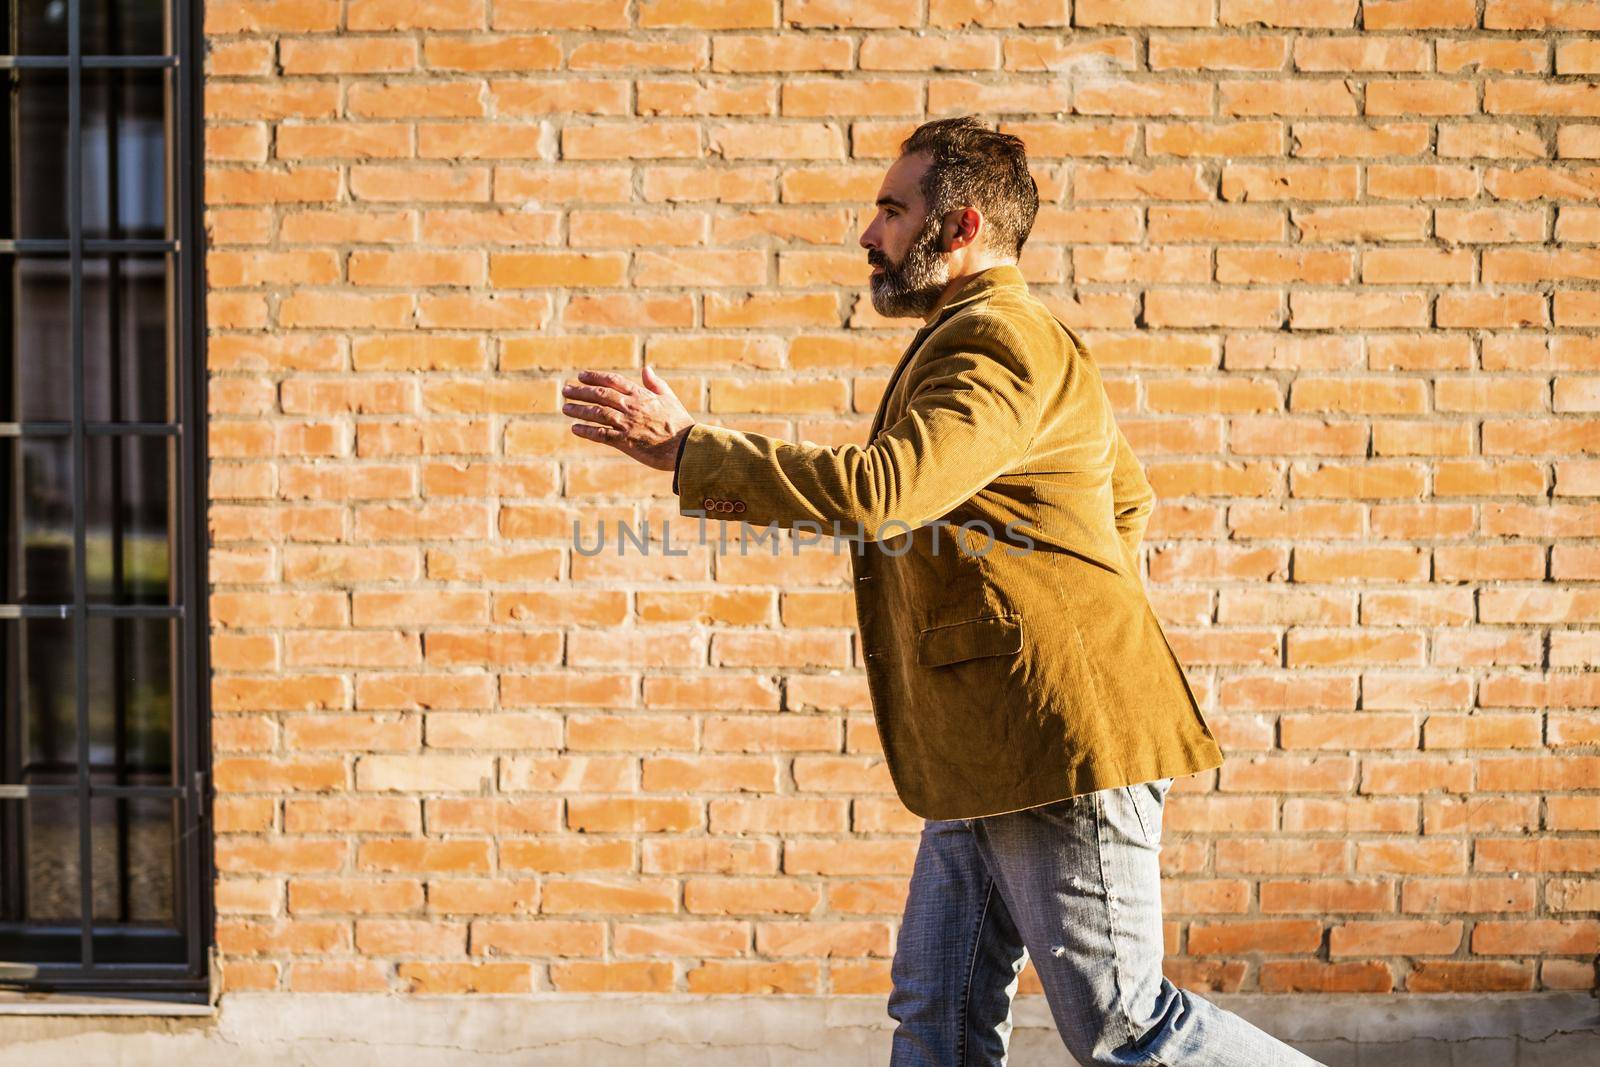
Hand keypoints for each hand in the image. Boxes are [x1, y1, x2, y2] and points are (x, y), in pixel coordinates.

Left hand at [561, 365, 695, 472]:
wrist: (686, 447)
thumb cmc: (680, 423)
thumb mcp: (670, 398)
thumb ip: (655, 383)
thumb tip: (646, 369)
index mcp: (642, 395)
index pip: (614, 381)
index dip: (595, 377)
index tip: (581, 375)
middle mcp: (632, 407)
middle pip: (601, 395)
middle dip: (581, 392)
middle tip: (565, 390)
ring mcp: (627, 424)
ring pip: (598, 413)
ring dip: (579, 410)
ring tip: (565, 408)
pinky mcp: (626, 442)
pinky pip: (601, 435)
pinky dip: (587, 431)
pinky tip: (575, 428)